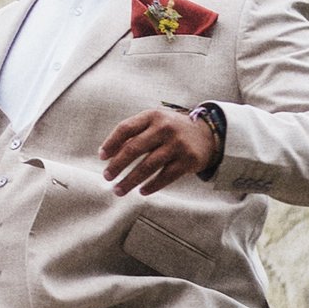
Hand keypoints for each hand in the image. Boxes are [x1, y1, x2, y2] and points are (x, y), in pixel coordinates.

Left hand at [101, 104, 221, 195]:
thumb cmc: (171, 130)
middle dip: (117, 165)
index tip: (102, 157)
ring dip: (130, 180)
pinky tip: (141, 191)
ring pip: (147, 166)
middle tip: (107, 177)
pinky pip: (165, 177)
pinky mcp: (188, 160)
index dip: (111, 143)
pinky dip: (151, 186)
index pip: (125, 128)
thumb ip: (135, 132)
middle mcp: (165, 128)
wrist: (207, 134)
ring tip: (119, 190)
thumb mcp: (155, 122)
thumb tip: (109, 154)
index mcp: (152, 116)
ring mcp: (177, 144)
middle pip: (133, 148)